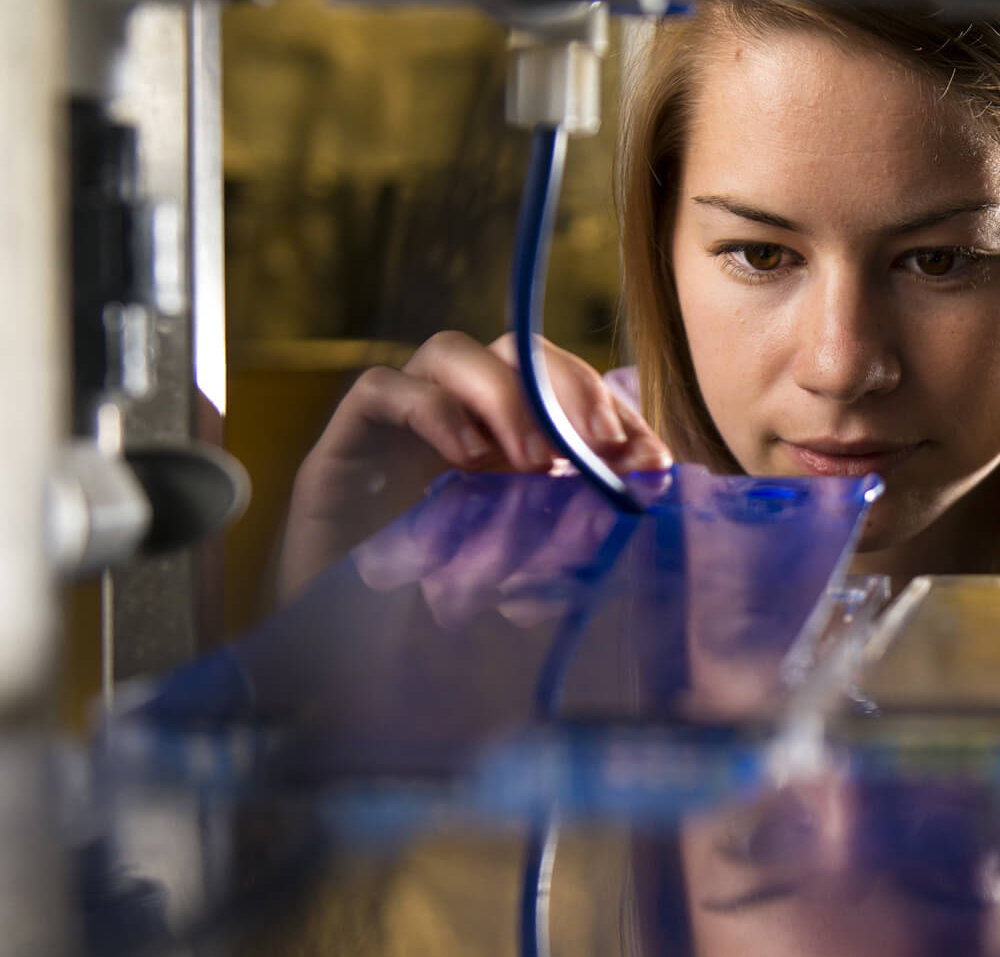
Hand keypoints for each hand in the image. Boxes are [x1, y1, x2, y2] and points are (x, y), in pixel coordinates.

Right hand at [278, 330, 670, 597]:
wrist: (331, 665)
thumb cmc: (434, 623)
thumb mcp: (529, 576)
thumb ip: (579, 533)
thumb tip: (650, 487)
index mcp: (503, 444)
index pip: (566, 391)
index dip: (612, 411)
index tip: (651, 460)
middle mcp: (454, 422)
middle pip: (516, 352)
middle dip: (569, 386)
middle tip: (601, 443)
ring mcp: (397, 427)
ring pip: (451, 351)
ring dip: (505, 394)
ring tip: (537, 461)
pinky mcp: (344, 444)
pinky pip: (382, 389)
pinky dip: (433, 411)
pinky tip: (467, 461)